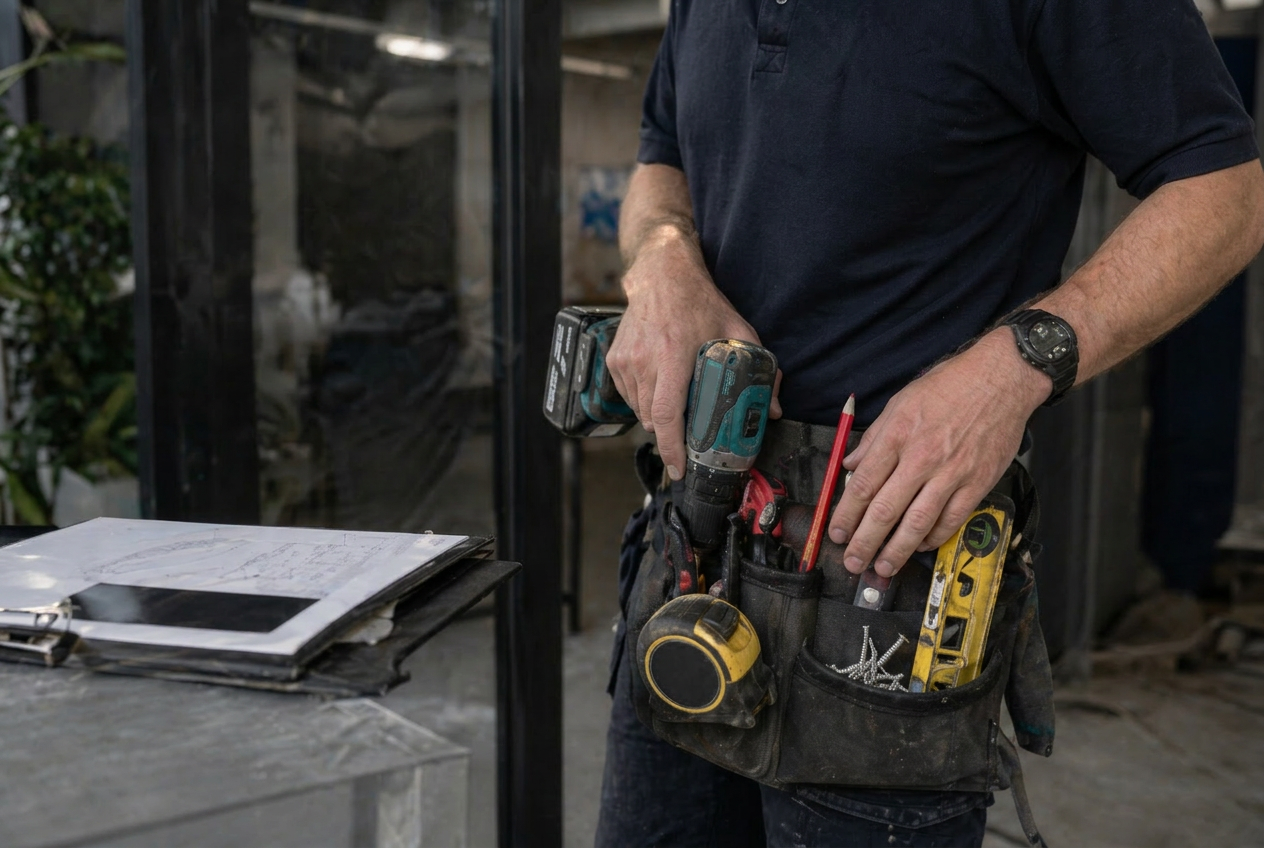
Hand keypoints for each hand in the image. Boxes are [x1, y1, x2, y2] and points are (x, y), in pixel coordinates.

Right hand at [606, 226, 780, 479]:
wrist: (661, 276)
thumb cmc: (700, 303)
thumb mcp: (738, 330)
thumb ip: (760, 368)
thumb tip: (772, 409)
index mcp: (673, 356)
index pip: (667, 415)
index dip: (672, 449)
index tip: (679, 470)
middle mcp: (644, 361)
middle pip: (653, 420)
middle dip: (671, 435)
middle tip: (690, 435)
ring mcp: (625, 361)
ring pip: (640, 411)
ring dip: (658, 417)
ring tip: (678, 401)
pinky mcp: (614, 361)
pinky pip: (629, 397)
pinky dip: (644, 401)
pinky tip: (661, 385)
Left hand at [826, 329, 1049, 575]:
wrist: (1000, 380)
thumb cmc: (950, 387)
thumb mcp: (900, 403)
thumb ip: (874, 439)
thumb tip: (851, 466)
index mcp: (897, 436)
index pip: (863, 485)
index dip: (846, 514)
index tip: (837, 533)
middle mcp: (921, 458)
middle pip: (885, 510)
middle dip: (864, 542)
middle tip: (853, 562)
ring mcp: (951, 473)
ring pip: (917, 522)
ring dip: (897, 550)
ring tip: (883, 567)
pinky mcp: (976, 483)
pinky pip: (951, 519)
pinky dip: (933, 537)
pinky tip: (920, 546)